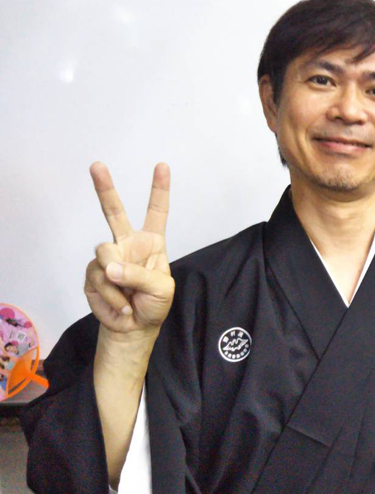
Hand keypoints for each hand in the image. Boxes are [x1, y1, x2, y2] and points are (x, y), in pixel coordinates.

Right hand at [84, 162, 174, 338]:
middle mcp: (128, 244)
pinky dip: (111, 295)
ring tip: (128, 296)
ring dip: (116, 279)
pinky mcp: (93, 273)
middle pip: (114, 211)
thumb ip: (140, 276)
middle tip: (97, 165)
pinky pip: (98, 278)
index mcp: (152, 243)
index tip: (162, 166)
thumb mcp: (161, 289)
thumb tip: (110, 268)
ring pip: (105, 253)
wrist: (135, 327)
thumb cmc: (154, 304)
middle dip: (104, 188)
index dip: (159, 189)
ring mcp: (109, 257)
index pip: (157, 212)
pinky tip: (121, 304)